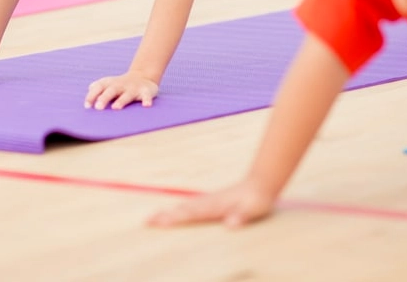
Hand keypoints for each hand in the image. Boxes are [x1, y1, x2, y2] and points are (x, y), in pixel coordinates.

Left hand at [85, 71, 158, 109]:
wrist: (143, 76)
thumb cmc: (120, 84)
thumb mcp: (108, 83)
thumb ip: (97, 88)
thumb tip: (88, 90)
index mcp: (110, 83)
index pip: (99, 87)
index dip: (92, 96)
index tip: (87, 106)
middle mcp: (121, 85)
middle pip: (111, 91)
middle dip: (104, 98)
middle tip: (98, 107)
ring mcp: (133, 88)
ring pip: (127, 95)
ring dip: (121, 101)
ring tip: (116, 107)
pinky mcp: (146, 91)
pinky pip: (146, 96)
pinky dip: (147, 100)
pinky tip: (146, 105)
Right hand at [147, 178, 275, 227]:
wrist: (260, 183)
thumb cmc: (257, 199)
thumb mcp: (254, 209)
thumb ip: (241, 216)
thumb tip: (229, 224)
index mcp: (215, 205)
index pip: (192, 213)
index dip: (176, 218)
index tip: (160, 221)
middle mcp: (209, 202)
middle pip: (182, 209)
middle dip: (164, 215)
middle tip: (146, 221)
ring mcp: (209, 200)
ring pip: (184, 207)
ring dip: (168, 212)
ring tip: (153, 218)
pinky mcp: (211, 202)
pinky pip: (190, 207)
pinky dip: (178, 210)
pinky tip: (174, 213)